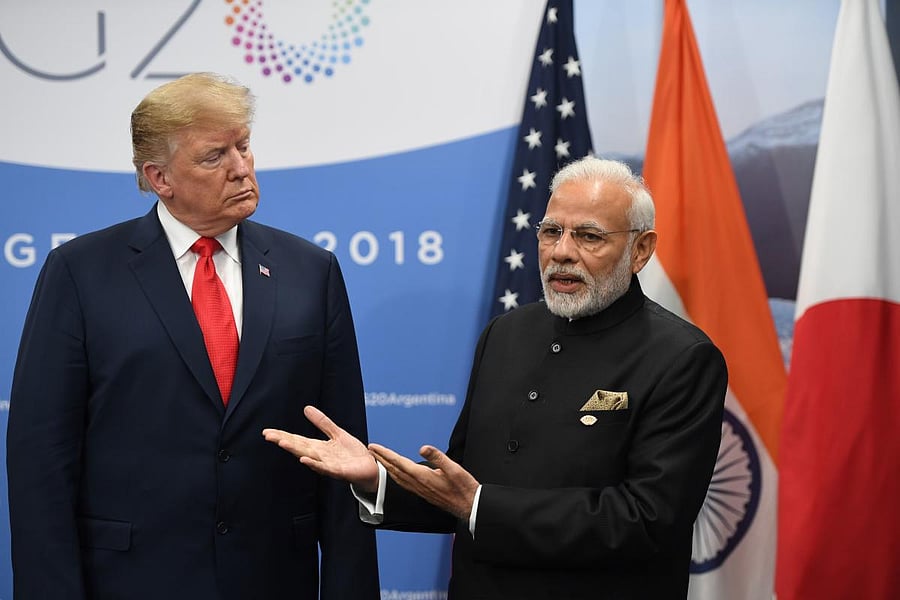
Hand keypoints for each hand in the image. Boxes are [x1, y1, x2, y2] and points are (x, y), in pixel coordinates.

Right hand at [263, 405, 378, 491]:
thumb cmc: (352, 454)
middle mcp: (319, 456)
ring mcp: (327, 464)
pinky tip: (304, 459)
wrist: (369, 468)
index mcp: (318, 447)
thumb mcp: (337, 433)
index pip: (297, 440)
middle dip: (283, 441)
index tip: (267, 432)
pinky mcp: (338, 471)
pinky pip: (324, 468)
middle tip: (268, 435)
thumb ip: (322, 422)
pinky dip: (314, 464)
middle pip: (298, 447)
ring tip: (282, 443)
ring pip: (308, 456)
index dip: (282, 435)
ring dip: (295, 450)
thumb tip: (306, 408)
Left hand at [368, 443, 478, 519]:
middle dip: (382, 459)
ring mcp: (419, 490)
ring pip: (397, 477)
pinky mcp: (423, 493)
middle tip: (371, 450)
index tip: (375, 447)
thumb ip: (437, 457)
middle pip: (394, 470)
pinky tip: (395, 474)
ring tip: (379, 459)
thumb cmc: (463, 487)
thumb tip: (423, 448)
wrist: (468, 505)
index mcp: (422, 477)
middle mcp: (418, 484)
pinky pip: (403, 483)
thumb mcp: (453, 468)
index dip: (385, 454)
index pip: (399, 462)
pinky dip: (395, 475)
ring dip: (386, 467)